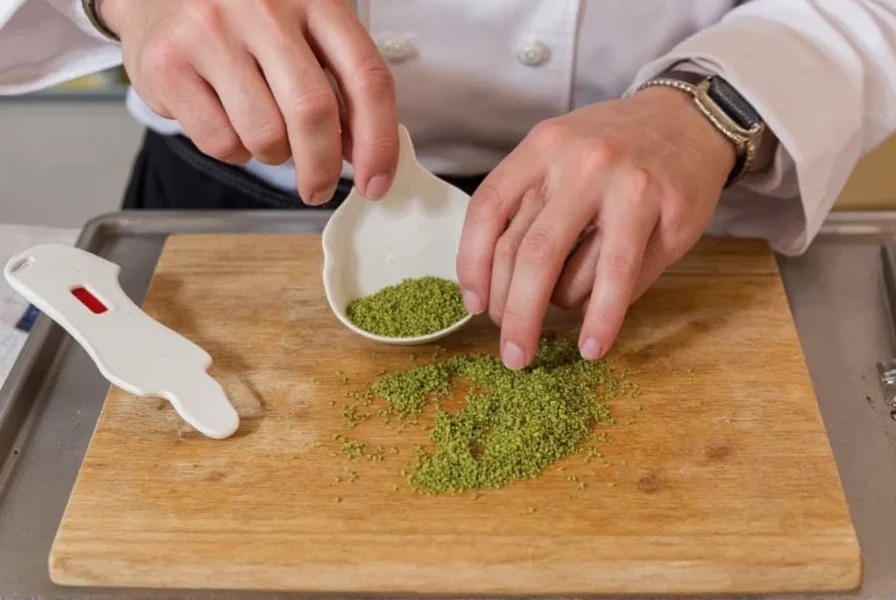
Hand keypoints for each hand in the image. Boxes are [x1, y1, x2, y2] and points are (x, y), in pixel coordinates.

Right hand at [101, 0, 398, 203]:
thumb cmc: (245, 21)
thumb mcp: (304, 33)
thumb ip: (339, 85)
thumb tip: (362, 155)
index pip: (366, 78)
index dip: (379, 142)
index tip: (377, 183)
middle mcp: (263, 8)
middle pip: (313, 112)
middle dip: (323, 167)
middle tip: (319, 189)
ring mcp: (211, 32)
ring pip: (266, 135)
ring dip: (273, 155)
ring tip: (263, 130)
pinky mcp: (168, 64)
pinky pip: (221, 142)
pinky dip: (234, 151)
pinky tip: (227, 120)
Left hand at [456, 87, 735, 368]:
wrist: (687, 120)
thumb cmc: (612, 150)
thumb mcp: (559, 155)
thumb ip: (526, 203)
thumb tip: (492, 283)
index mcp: (542, 147)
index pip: (488, 210)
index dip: (472, 265)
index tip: (475, 304)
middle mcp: (579, 163)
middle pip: (527, 254)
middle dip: (513, 314)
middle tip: (512, 352)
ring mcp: (624, 187)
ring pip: (572, 273)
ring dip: (561, 308)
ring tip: (566, 312)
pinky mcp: (664, 213)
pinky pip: (619, 279)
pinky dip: (601, 318)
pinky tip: (592, 344)